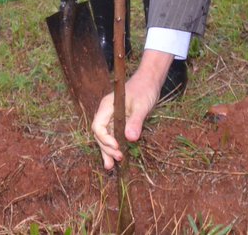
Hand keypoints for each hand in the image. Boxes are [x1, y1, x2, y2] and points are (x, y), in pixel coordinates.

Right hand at [91, 50, 170, 169]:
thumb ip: (135, 121)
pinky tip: (115, 159)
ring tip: (111, 166)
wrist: (149, 82)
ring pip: (104, 137)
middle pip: (99, 134)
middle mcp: (105, 112)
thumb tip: (130, 139)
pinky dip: (113, 147)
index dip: (105, 139)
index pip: (98, 126)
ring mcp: (110, 117)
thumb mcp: (142, 106)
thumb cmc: (144, 89)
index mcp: (107, 106)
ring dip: (107, 151)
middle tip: (119, 158)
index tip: (117, 147)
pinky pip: (112, 136)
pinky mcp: (117, 122)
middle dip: (107, 148)